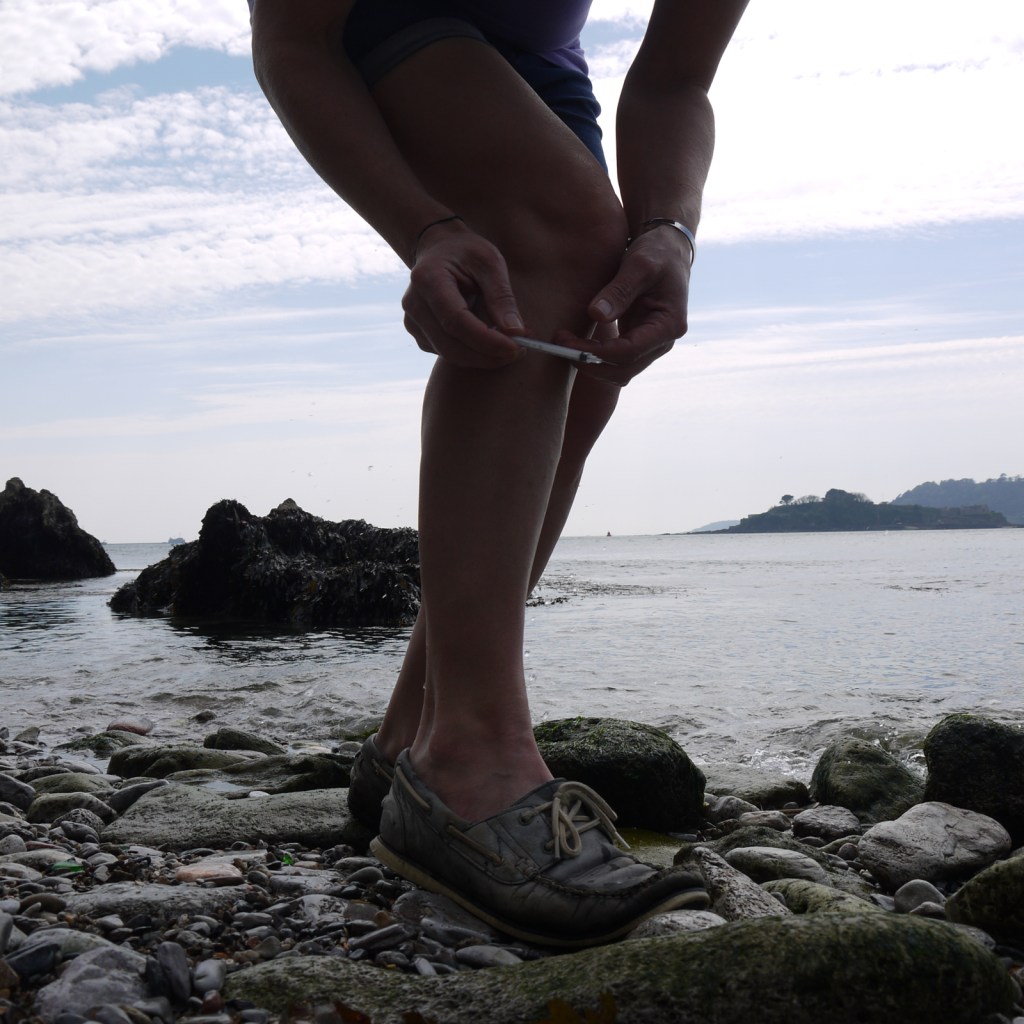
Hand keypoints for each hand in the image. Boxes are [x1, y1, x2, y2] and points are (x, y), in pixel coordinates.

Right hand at [401, 222, 525, 367]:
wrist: (438, 249)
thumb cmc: (466, 252)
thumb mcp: (490, 262)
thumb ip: (501, 297)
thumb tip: (516, 332)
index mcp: (428, 279)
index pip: (456, 321)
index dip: (487, 340)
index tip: (516, 347)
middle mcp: (414, 304)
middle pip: (451, 345)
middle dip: (488, 355)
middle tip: (519, 351)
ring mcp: (412, 322)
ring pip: (450, 354)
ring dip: (483, 356)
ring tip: (511, 343)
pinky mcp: (419, 334)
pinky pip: (448, 353)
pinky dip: (473, 353)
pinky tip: (491, 340)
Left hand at [554, 226, 691, 385]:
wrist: (667, 251)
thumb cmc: (657, 253)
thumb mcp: (640, 265)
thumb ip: (620, 290)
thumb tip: (596, 315)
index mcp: (669, 325)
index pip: (629, 352)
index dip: (597, 352)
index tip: (568, 343)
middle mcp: (662, 342)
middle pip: (623, 371)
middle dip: (589, 363)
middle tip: (559, 345)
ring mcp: (650, 346)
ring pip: (617, 372)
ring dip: (589, 363)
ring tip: (563, 342)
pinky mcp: (636, 343)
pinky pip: (613, 362)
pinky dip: (593, 357)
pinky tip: (574, 341)